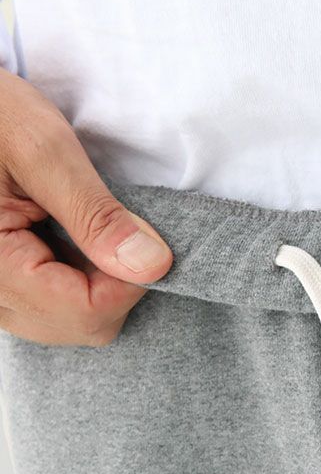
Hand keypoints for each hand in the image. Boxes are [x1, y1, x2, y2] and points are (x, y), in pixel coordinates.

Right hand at [0, 68, 172, 345]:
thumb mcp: (42, 148)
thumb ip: (96, 213)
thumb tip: (152, 266)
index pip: (84, 311)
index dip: (130, 282)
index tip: (146, 241)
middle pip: (79, 325)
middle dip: (115, 284)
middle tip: (118, 230)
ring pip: (68, 321)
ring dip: (98, 283)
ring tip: (88, 229)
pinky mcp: (1, 283)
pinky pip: (51, 307)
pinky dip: (78, 280)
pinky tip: (74, 240)